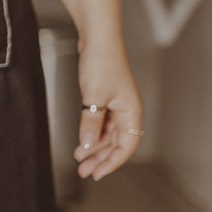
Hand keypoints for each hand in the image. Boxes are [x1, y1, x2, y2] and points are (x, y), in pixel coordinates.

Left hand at [73, 35, 142, 181]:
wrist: (97, 37)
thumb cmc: (101, 62)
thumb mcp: (93, 97)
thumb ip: (90, 123)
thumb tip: (88, 146)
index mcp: (131, 111)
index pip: (126, 145)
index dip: (113, 162)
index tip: (97, 174)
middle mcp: (127, 110)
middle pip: (117, 142)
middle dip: (101, 158)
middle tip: (84, 172)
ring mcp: (116, 104)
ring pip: (107, 134)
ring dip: (94, 148)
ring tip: (79, 161)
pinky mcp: (105, 98)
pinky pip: (100, 123)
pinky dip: (91, 133)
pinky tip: (81, 142)